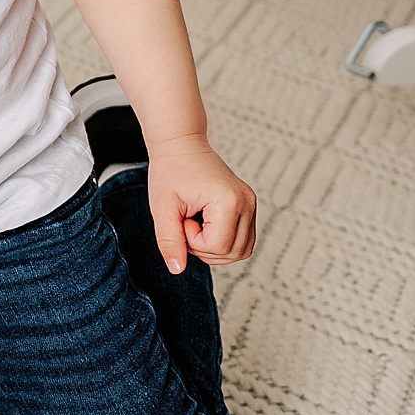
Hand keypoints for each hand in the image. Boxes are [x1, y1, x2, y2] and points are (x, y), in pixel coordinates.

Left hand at [144, 136, 256, 272]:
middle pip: (232, 252)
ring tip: (195, 224)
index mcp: (229, 200)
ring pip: (241, 251)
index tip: (182, 219)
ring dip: (214, 248)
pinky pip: (242, 240)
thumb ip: (169, 240)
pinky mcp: (248, 207)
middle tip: (186, 223)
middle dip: (204, 248)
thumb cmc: (170, 171)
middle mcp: (247, 203)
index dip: (193, 242)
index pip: (218, 246)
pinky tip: (204, 225)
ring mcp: (251, 205)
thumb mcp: (162, 207)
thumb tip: (177, 269)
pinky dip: (222, 242)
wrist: (182, 145)